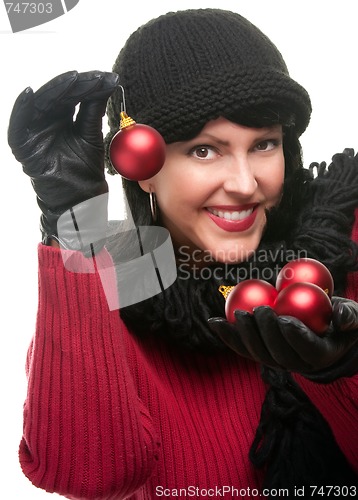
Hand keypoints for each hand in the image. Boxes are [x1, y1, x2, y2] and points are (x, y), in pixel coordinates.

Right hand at [8, 70, 118, 247]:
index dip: (87, 84)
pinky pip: (18, 122)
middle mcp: (47, 120)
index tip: (106, 77)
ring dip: (55, 90)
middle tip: (93, 77)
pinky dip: (22, 108)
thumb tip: (107, 81)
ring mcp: (34, 130)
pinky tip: (31, 94)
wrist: (80, 198)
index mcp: (63, 117)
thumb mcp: (91, 134)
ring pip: (40, 103)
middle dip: (75, 84)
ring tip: (72, 79)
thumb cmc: (85, 170)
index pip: (72, 94)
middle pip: (57, 95)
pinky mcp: (22, 143)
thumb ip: (94, 108)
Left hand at [208, 297, 357, 381]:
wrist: (324, 332)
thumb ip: (350, 316)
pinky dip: (228, 336)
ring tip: (238, 314)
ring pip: (258, 353)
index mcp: (320, 355)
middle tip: (262, 309)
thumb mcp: (354, 317)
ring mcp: (276, 361)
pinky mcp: (261, 354)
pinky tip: (214, 321)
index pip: (306, 349)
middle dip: (267, 333)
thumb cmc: (340, 320)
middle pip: (278, 354)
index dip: (294, 336)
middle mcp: (297, 365)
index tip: (284, 319)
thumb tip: (340, 317)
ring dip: (245, 336)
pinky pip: (243, 347)